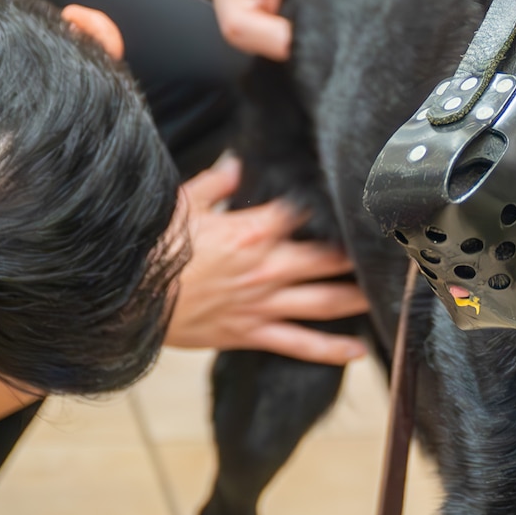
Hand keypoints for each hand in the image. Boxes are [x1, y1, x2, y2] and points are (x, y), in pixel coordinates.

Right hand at [164, 156, 371, 362]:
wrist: (128, 300)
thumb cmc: (151, 250)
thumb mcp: (182, 204)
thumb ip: (216, 182)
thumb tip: (236, 163)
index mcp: (251, 230)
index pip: (302, 212)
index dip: (325, 205)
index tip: (347, 200)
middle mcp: (266, 267)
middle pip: (328, 258)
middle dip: (358, 254)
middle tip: (387, 250)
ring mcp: (262, 303)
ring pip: (325, 301)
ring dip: (358, 298)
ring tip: (387, 296)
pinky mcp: (251, 333)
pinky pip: (299, 344)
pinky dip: (330, 350)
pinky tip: (357, 351)